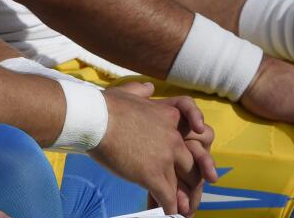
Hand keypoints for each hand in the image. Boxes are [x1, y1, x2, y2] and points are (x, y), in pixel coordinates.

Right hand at [93, 82, 215, 216]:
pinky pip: (168, 198)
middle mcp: (174, 137)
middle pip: (193, 162)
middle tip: (191, 193)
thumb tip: (149, 87)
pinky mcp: (154, 175)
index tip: (196, 153)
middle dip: (192, 179)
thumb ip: (142, 91)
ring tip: (183, 210)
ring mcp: (166, 157)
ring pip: (183, 183)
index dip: (198, 143)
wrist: (95, 117)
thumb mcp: (130, 91)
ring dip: (182, 198)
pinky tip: (168, 215)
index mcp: (171, 116)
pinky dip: (169, 208)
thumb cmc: (107, 104)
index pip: (197, 131)